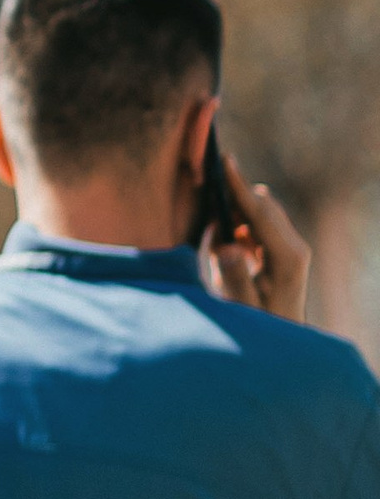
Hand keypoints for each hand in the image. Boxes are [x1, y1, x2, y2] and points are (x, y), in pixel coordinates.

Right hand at [202, 149, 311, 323]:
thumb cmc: (259, 325)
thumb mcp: (242, 306)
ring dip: (236, 213)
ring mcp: (292, 246)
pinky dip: (241, 225)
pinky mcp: (286, 248)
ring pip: (261, 210)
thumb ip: (234, 275)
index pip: (259, 211)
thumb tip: (226, 245)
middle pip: (261, 203)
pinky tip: (229, 247)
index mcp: (287, 257)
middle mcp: (294, 246)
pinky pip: (260, 222)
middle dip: (233, 198)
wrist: (283, 339)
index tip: (224, 158)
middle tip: (204, 206)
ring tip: (218, 240)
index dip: (238, 184)